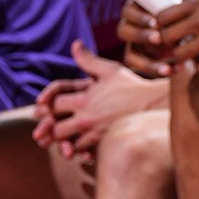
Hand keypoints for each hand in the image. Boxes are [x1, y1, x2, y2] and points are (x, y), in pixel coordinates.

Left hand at [31, 42, 162, 155]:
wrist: (155, 105)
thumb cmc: (132, 87)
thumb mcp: (110, 70)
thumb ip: (88, 60)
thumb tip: (75, 44)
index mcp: (84, 99)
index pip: (54, 105)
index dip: (46, 105)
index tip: (42, 107)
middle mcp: (87, 119)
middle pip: (56, 129)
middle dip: (50, 129)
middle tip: (45, 130)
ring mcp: (96, 134)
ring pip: (69, 144)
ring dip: (63, 143)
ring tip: (60, 140)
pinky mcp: (105, 145)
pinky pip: (86, 154)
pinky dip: (80, 152)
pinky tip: (78, 149)